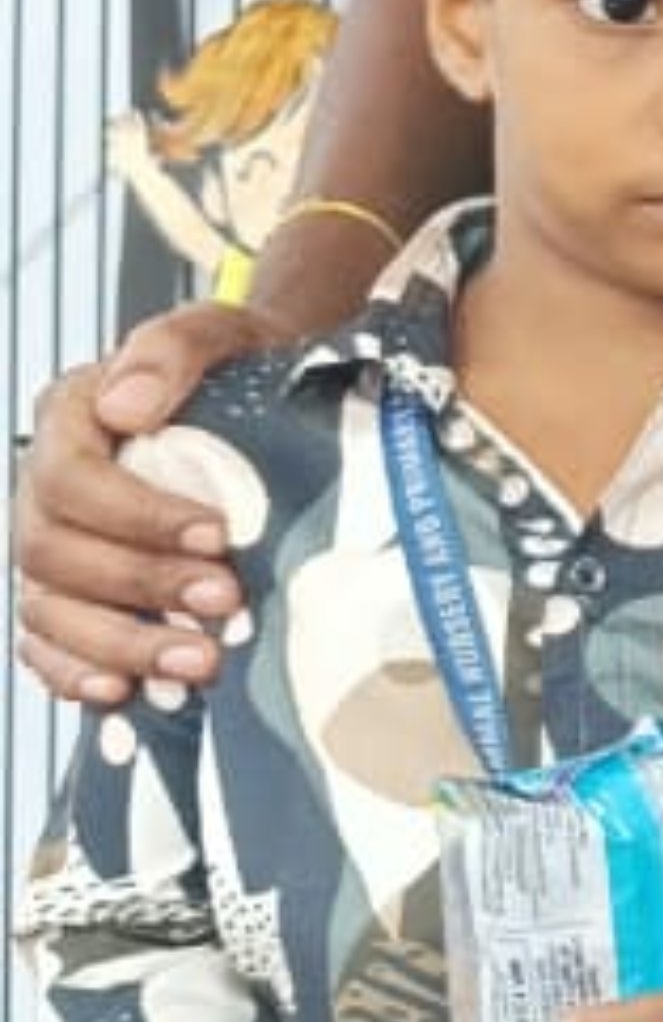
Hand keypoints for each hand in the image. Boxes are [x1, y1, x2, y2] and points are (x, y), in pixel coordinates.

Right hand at [14, 305, 288, 700]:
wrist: (260, 395)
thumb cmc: (234, 363)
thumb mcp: (217, 331)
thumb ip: (171, 349)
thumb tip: (126, 405)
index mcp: (68, 420)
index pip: (72, 480)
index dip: (137, 516)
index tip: (217, 533)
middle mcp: (42, 487)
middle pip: (57, 554)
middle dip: (141, 586)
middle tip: (224, 603)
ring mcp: (49, 544)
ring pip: (47, 609)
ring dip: (120, 644)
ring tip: (199, 661)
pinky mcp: (67, 591)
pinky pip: (43, 644)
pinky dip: (76, 672)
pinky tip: (124, 690)